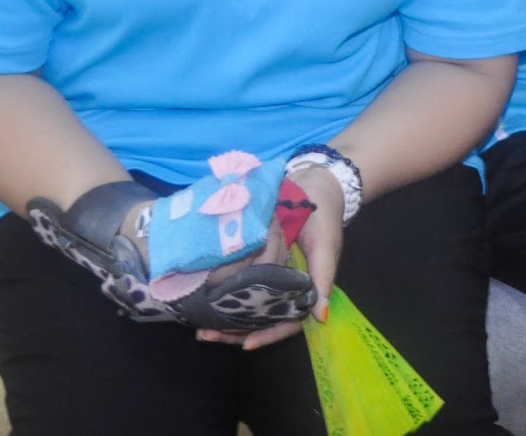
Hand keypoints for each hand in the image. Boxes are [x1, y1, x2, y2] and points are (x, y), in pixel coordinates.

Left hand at [195, 164, 344, 349]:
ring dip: (224, 316)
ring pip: (245, 304)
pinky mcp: (253, 258)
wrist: (311, 181)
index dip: (269, 334)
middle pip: (260, 319)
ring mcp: (266, 273)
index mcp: (304, 289)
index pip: (288, 321)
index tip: (246, 344)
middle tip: (207, 335)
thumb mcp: (326, 246)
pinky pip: (237, 280)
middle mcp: (282, 286)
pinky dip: (221, 290)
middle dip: (235, 331)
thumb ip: (323, 279)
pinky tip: (202, 296)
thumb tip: (321, 317)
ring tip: (199, 326)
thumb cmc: (323, 216)